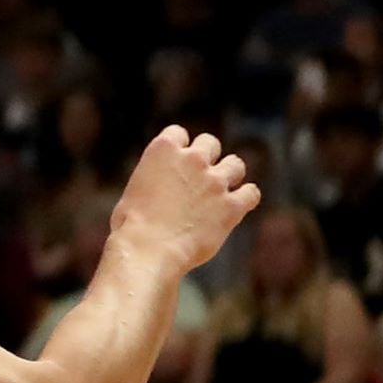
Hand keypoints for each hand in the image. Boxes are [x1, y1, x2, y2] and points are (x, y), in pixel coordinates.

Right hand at [110, 126, 260, 271]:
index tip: (177, 160)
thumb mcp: (134, 190)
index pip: (178, 133)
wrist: (148, 249)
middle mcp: (193, 159)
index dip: (178, 147)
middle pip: (210, 143)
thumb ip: (155, 178)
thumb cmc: (131, 225)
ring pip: (236, 164)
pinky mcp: (232, 206)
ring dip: (229, 174)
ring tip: (222, 190)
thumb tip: (163, 187)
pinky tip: (238, 206)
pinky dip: (246, 198)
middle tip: (200, 176)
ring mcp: (215, 182)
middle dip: (206, 157)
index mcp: (163, 150)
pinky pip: (251, 193)